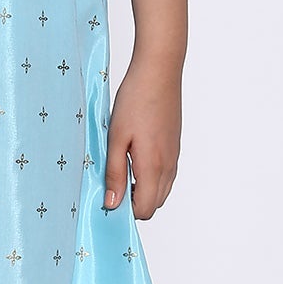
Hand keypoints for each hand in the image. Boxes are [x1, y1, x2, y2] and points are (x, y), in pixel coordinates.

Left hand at [103, 53, 181, 219]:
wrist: (159, 73)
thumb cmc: (135, 101)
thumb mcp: (115, 138)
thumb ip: (114, 173)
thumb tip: (112, 203)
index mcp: (153, 167)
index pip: (144, 209)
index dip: (125, 210)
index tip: (108, 198)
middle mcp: (168, 166)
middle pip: (154, 203)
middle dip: (134, 203)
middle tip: (112, 185)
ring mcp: (174, 156)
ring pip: (162, 190)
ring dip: (143, 190)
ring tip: (121, 171)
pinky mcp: (174, 147)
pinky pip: (166, 174)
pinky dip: (151, 177)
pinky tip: (134, 158)